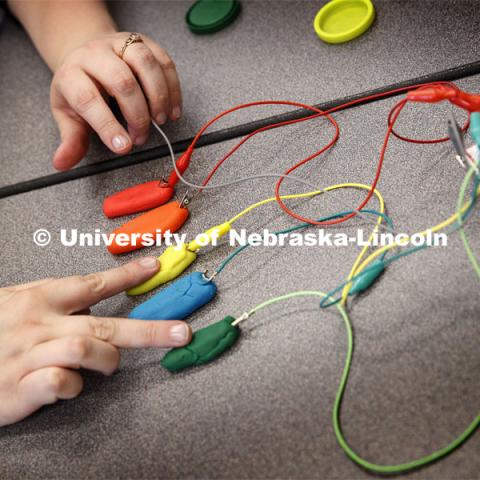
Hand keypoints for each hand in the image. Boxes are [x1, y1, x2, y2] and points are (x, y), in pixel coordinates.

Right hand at [0, 257, 190, 426]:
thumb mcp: (16, 301)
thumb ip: (56, 299)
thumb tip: (93, 297)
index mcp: (41, 299)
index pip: (93, 284)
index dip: (128, 275)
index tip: (156, 268)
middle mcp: (40, 325)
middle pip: (105, 325)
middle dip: (149, 329)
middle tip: (180, 332)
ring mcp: (30, 356)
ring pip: (88, 351)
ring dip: (106, 361)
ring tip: (105, 366)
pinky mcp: (20, 389)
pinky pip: (61, 384)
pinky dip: (72, 386)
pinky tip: (66, 384)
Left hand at [50, 32, 181, 170]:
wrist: (88, 56)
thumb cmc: (80, 90)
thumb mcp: (69, 115)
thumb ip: (70, 140)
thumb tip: (62, 164)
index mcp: (72, 74)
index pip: (88, 99)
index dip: (107, 125)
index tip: (123, 147)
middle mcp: (95, 54)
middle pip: (121, 80)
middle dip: (137, 114)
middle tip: (141, 137)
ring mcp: (121, 44)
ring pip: (145, 63)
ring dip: (158, 97)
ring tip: (160, 121)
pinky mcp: (144, 43)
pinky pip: (164, 62)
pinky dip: (173, 88)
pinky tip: (173, 110)